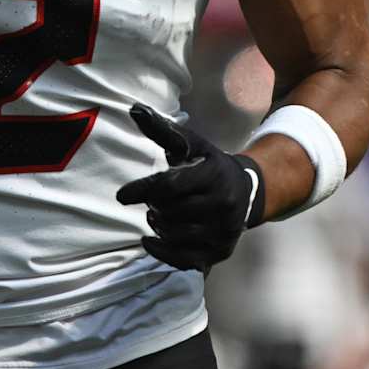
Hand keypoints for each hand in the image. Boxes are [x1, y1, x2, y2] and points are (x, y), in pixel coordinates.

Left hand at [115, 103, 265, 272]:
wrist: (248, 191)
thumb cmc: (209, 164)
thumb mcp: (191, 144)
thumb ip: (162, 130)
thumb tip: (134, 109)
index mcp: (213, 174)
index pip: (170, 186)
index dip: (142, 191)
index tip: (121, 196)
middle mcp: (222, 204)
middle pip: (170, 212)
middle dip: (155, 206)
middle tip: (153, 200)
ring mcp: (223, 230)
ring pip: (175, 235)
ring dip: (158, 226)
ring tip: (157, 215)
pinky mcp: (221, 251)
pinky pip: (184, 259)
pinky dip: (162, 252)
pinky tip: (149, 240)